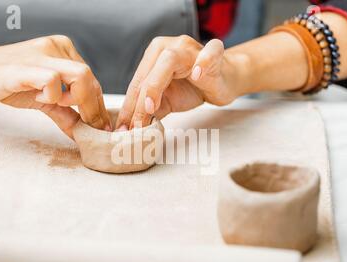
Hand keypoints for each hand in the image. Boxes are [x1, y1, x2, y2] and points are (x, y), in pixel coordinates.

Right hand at [0, 35, 110, 137]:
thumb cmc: (7, 82)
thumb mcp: (43, 99)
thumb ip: (65, 113)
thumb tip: (84, 132)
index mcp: (63, 51)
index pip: (92, 80)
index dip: (98, 106)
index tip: (99, 126)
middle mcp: (57, 48)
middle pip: (91, 79)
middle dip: (94, 109)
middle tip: (91, 128)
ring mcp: (43, 54)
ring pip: (81, 75)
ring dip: (78, 100)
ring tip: (58, 105)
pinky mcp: (26, 66)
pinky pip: (54, 81)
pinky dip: (53, 96)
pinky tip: (37, 96)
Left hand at [115, 35, 241, 129]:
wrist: (222, 81)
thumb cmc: (194, 87)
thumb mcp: (167, 101)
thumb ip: (150, 110)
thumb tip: (131, 127)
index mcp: (154, 55)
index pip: (138, 82)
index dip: (129, 106)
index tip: (123, 128)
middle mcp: (169, 46)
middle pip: (149, 73)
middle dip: (139, 102)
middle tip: (135, 125)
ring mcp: (191, 48)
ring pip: (168, 61)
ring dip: (156, 85)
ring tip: (151, 107)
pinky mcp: (213, 52)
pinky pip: (209, 52)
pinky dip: (202, 62)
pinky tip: (197, 74)